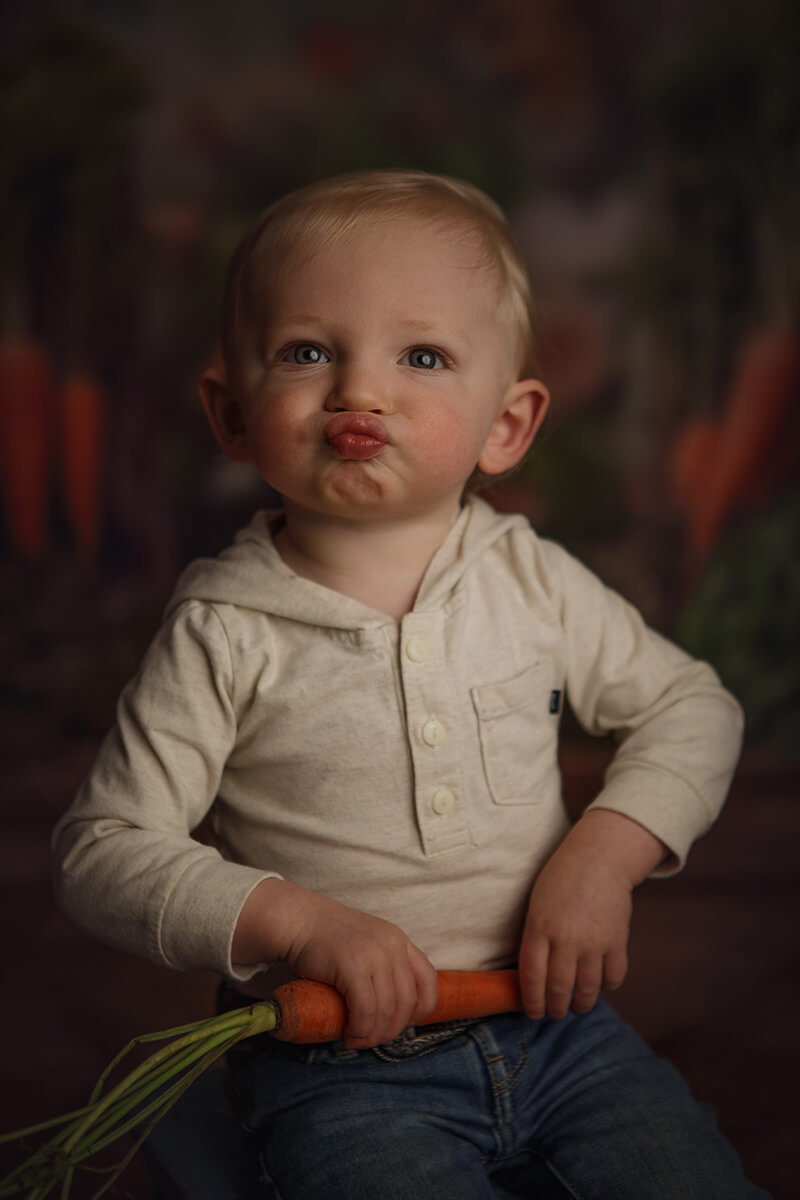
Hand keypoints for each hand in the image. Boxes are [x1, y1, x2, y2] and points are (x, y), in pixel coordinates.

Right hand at [233, 879, 437, 1048]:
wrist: (297, 920)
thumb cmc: (326, 940)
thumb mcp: (366, 945)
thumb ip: (382, 967)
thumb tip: (391, 1012)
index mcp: (399, 940)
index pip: (428, 980)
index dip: (421, 1009)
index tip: (403, 1023)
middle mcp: (392, 945)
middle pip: (408, 1002)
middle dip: (391, 1030)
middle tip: (370, 1039)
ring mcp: (374, 954)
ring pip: (387, 1010)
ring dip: (373, 1035)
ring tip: (356, 1040)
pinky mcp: (353, 965)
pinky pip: (366, 1009)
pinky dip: (360, 1029)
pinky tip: (348, 1032)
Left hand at [518, 810, 666, 1019]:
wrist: (599, 859)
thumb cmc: (561, 880)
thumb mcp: (537, 905)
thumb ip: (535, 938)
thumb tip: (533, 977)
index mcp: (539, 928)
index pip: (532, 977)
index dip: (532, 1002)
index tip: (533, 1012)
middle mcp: (566, 939)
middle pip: (559, 990)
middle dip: (555, 1009)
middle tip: (554, 1013)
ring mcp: (594, 942)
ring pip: (588, 991)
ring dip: (581, 1004)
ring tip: (576, 1005)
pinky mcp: (617, 941)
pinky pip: (614, 978)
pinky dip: (607, 986)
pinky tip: (600, 983)